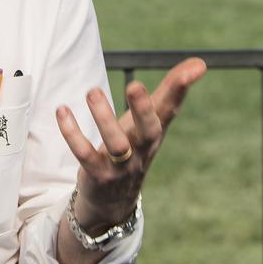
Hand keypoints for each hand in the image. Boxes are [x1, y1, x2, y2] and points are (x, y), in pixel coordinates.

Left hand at [55, 57, 205, 230]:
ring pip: (116, 145)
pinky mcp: (98, 175)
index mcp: (155, 132)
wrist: (114, 202)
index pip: (171, 108)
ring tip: (92, 91)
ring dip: (104, 118)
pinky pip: (85, 155)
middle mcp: (142, 149)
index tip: (197, 66)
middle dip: (143, 109)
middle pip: (149, 131)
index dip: (181, 88)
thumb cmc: (134, 148)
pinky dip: (73, 133)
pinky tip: (62, 111)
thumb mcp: (150, 121)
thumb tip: (200, 62)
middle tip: (135, 85)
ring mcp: (121, 166)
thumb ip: (169, 92)